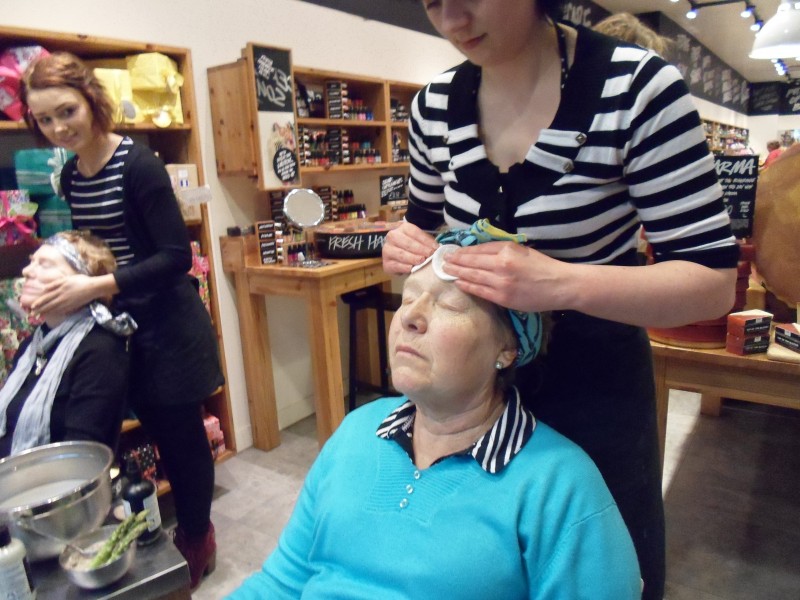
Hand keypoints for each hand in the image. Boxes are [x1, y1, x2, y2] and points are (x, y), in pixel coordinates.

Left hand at [30, 274, 99, 315]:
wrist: (93, 288)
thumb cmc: (80, 281)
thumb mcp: (66, 279)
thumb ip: (55, 284)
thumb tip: (44, 289)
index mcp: (59, 290)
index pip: (46, 298)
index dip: (39, 303)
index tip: (32, 307)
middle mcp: (62, 298)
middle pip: (49, 305)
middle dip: (40, 310)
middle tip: (33, 314)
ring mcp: (67, 303)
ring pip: (54, 309)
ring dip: (46, 312)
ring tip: (40, 315)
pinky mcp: (73, 306)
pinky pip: (62, 311)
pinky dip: (55, 313)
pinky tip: (53, 314)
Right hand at [382, 221, 438, 274]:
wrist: (397, 257)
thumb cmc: (412, 247)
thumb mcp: (419, 240)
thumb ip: (427, 242)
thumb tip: (436, 248)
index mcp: (402, 228)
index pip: (415, 233)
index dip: (426, 241)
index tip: (435, 248)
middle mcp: (392, 237)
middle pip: (407, 243)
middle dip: (420, 249)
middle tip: (429, 255)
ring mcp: (387, 250)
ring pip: (401, 254)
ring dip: (413, 258)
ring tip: (421, 261)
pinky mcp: (386, 263)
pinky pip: (395, 265)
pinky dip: (404, 267)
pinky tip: (411, 268)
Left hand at [442, 242, 571, 312]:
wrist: (559, 285)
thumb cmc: (542, 265)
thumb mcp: (522, 249)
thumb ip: (500, 248)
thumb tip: (478, 250)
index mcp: (507, 250)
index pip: (478, 250)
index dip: (462, 251)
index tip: (452, 251)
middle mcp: (502, 265)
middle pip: (472, 262)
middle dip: (455, 261)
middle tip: (443, 260)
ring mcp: (501, 283)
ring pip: (473, 276)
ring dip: (457, 273)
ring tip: (446, 270)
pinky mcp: (503, 298)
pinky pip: (480, 291)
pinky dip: (468, 286)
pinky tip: (459, 283)